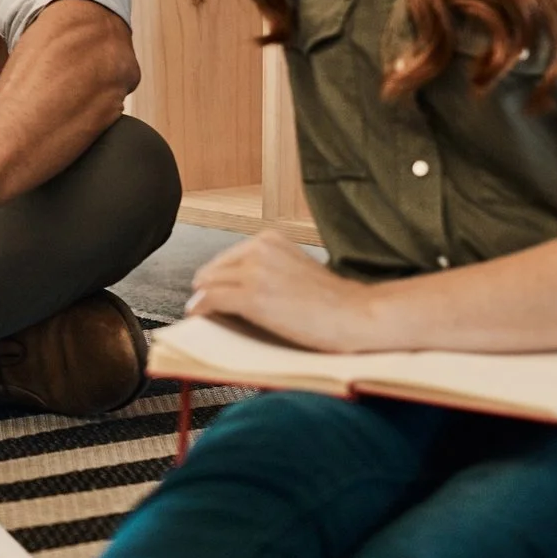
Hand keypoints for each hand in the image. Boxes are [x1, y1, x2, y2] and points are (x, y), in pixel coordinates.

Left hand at [187, 232, 382, 352]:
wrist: (358, 315)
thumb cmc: (334, 300)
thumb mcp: (296, 268)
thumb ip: (268, 268)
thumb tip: (237, 285)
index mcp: (269, 239)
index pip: (226, 258)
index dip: (216, 279)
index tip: (210, 292)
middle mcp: (258, 249)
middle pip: (212, 271)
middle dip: (206, 290)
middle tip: (205, 308)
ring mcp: (254, 272)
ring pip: (207, 285)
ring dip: (202, 301)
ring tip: (203, 315)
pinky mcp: (251, 297)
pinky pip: (210, 301)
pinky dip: (200, 309)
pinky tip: (198, 317)